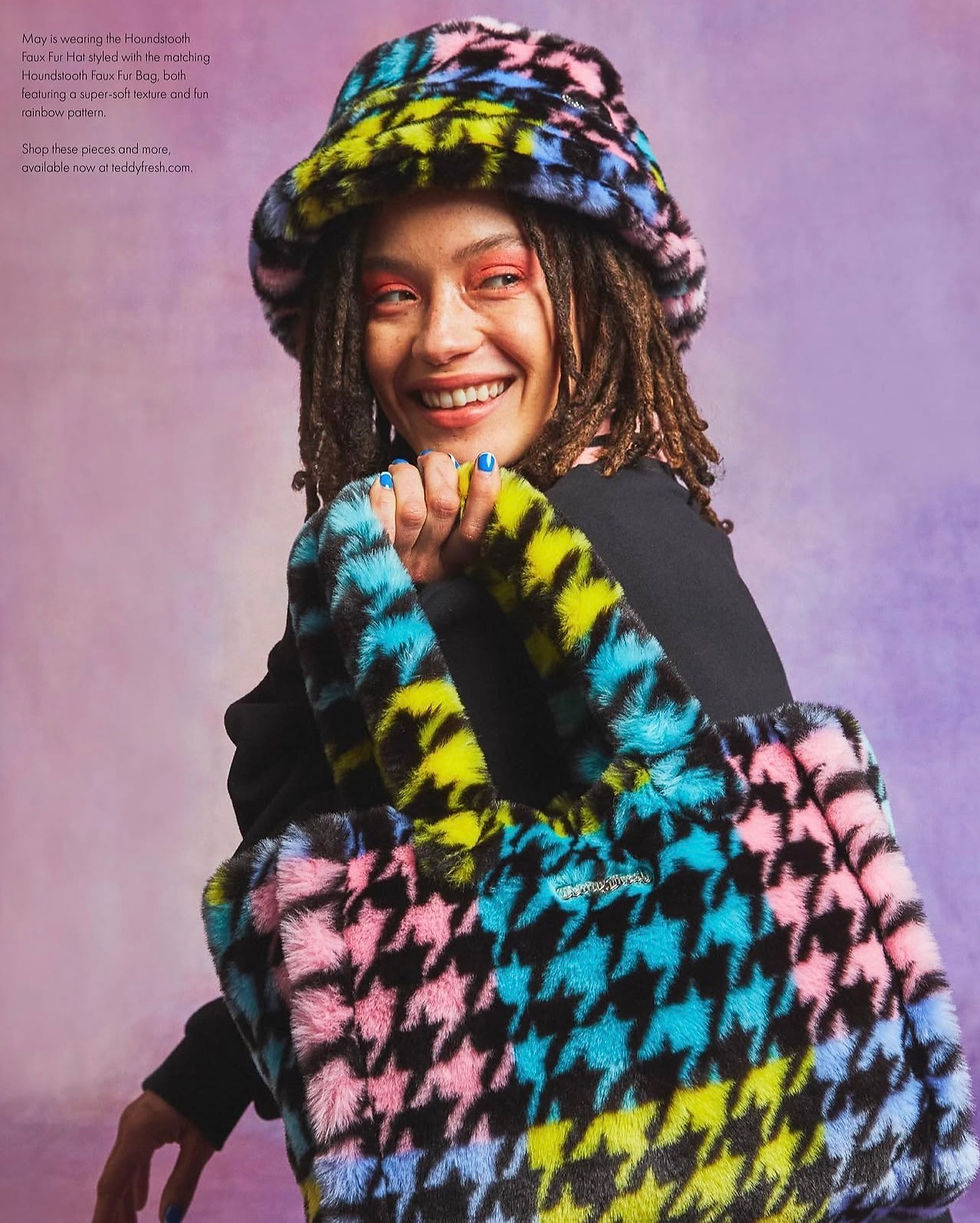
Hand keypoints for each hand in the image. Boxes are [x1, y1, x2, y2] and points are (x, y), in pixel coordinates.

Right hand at [92, 1090, 215, 1222]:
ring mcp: (137, 1120)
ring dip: (126, 1199)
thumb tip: (169, 1221)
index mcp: (138, 1131)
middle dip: (114, 1212)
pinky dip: (138, 1179)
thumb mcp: (200, 1143)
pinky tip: (142, 1201)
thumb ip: (183, 1183)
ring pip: (125, 1167)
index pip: (112, 1183)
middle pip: (115, 1178)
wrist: (220, 1054)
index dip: (104, 1215)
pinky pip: (136, 1155)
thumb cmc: (213, 1096)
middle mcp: (130, 1125)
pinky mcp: (148, 1118)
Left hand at [369, 451, 500, 583]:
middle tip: (430, 459)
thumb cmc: (417, 540)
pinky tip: (385, 480)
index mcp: (456, 560)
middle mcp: (430, 563)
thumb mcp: (446, 536)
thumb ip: (461, 505)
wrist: (373, 575)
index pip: (474, 528)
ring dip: (408, 475)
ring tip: (403, 469)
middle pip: (443, 507)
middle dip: (439, 470)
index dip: (483, 493)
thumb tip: (478, 466)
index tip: (485, 461)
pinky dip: (383, 489)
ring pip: (412, 509)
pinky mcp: (374, 548)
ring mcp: (400, 557)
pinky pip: (380, 513)